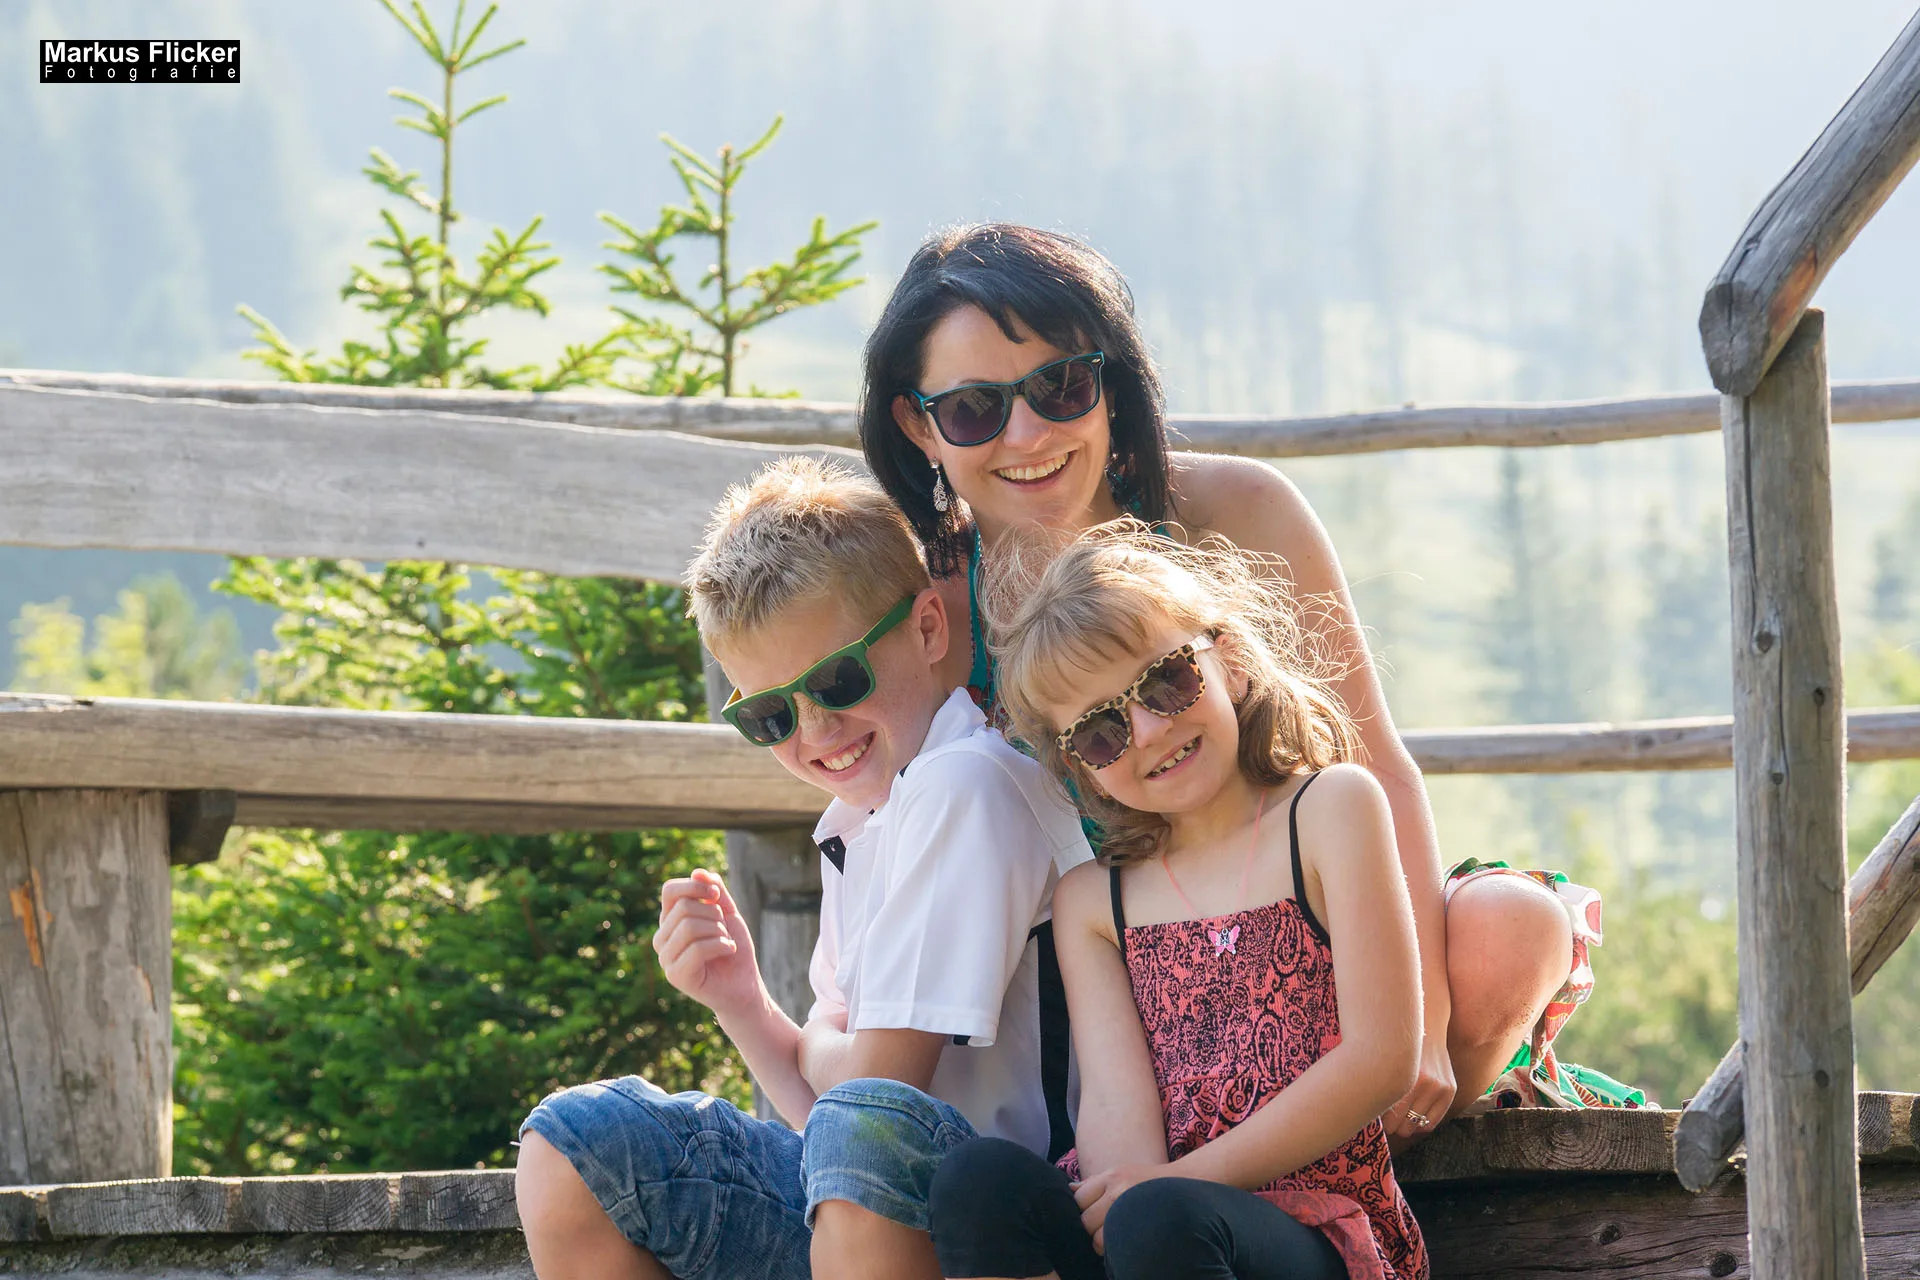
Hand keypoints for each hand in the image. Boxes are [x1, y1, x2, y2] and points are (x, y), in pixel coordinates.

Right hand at [653, 869, 762, 1016]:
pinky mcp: (676, 976)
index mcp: (669, 921)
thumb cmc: (732, 947)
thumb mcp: (727, 912)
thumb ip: (714, 891)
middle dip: (713, 914)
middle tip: (724, 930)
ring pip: (689, 926)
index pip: (669, 890)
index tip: (716, 896)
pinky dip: (721, 945)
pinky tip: (729, 951)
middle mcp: (662, 938)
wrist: (743, 985)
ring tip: (726, 942)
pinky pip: (697, 948)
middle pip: (683, 908)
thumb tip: (697, 872)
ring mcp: (666, 958)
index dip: (695, 887)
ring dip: (718, 931)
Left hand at [1072, 1164, 1166, 1253]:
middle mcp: (1119, 1193)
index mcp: (1111, 1177)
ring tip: (1112, 1236)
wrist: (1184, 1184)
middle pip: (1086, 1220)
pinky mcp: (1141, 1229)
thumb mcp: (1120, 1172)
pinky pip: (1115, 1247)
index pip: (1079, 1198)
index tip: (1091, 1211)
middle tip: (1102, 1226)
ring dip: (1101, 1241)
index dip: (1082, 1208)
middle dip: (1090, 1227)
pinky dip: (1114, 1248)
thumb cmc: (1147, 1181)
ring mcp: (1130, 1211)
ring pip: (1098, 1239)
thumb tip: (1069, 1190)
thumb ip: (1094, 1183)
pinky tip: (1122, 1241)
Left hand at [1385, 1034, 1456, 1142]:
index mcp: (1407, 1077)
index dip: (1385, 1123)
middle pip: (1406, 1124)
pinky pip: (1434, 1121)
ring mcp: (1441, 1088)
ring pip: (1419, 1125)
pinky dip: (1422, 1124)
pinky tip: (1414, 1118)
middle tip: (1388, 1123)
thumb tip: (1371, 1113)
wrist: (1427, 1027)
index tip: (1380, 1121)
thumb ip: (1383, 1088)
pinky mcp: (1450, 1089)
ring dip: (1408, 1126)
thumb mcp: (1387, 1064)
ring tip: (1399, 1122)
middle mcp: (1427, 1084)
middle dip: (1395, 1126)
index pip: (1393, 1117)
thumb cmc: (1399, 1047)